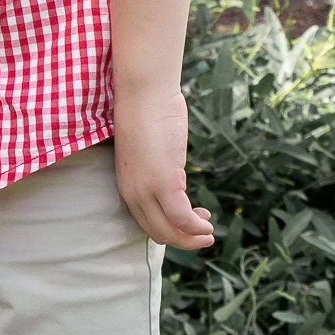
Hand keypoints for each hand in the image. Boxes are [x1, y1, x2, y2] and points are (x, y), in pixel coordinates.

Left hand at [113, 86, 213, 249]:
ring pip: (169, 231)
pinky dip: (196, 226)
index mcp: (127, 186)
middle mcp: (133, 193)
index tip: (190, 224)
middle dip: (183, 240)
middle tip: (204, 235)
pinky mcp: (164, 182)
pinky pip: (182, 218)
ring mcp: (147, 189)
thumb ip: (157, 172)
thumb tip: (175, 182)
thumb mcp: (149, 153)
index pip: (146, 223)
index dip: (170, 230)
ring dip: (191, 238)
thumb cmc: (147, 116)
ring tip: (207, 233)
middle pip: (158, 232)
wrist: (143, 94)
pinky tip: (207, 223)